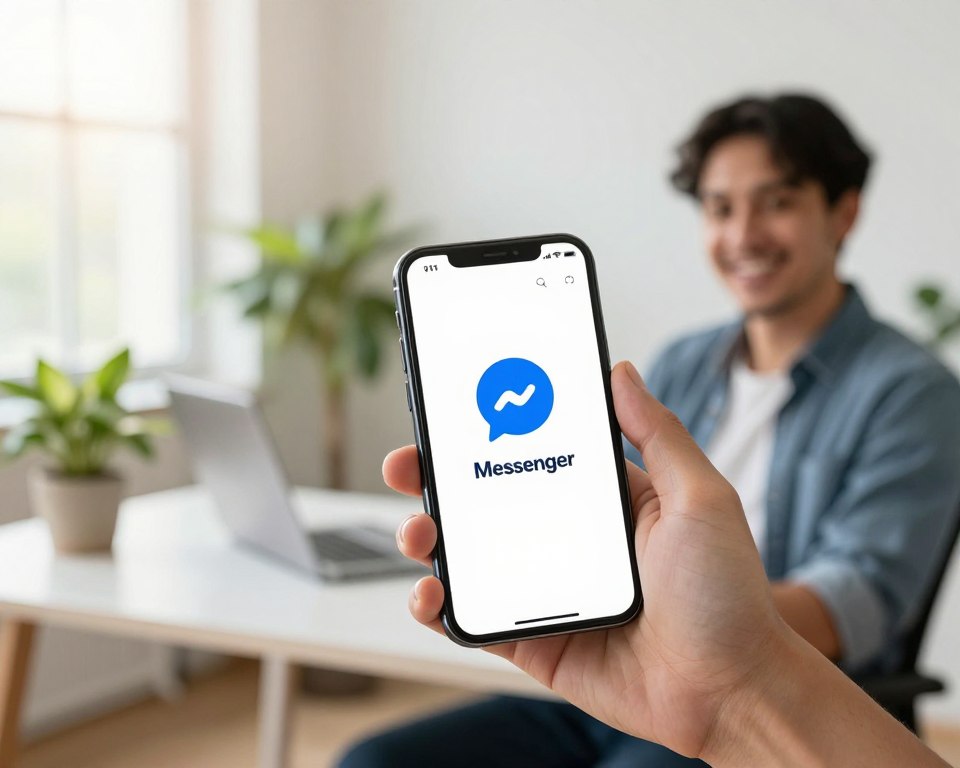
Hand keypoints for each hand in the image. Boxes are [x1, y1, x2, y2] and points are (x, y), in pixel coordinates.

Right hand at [384, 361, 787, 759]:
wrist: (732, 692)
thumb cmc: (728, 595)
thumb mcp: (700, 498)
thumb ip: (658, 434)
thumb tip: (621, 371)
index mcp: (602, 501)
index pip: (531, 454)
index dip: (489, 432)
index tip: (452, 411)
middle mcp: (568, 541)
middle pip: (485, 501)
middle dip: (436, 480)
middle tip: (406, 466)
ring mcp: (546, 591)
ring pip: (469, 557)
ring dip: (428, 539)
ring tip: (417, 532)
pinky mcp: (533, 640)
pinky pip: (473, 620)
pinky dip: (439, 607)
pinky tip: (429, 592)